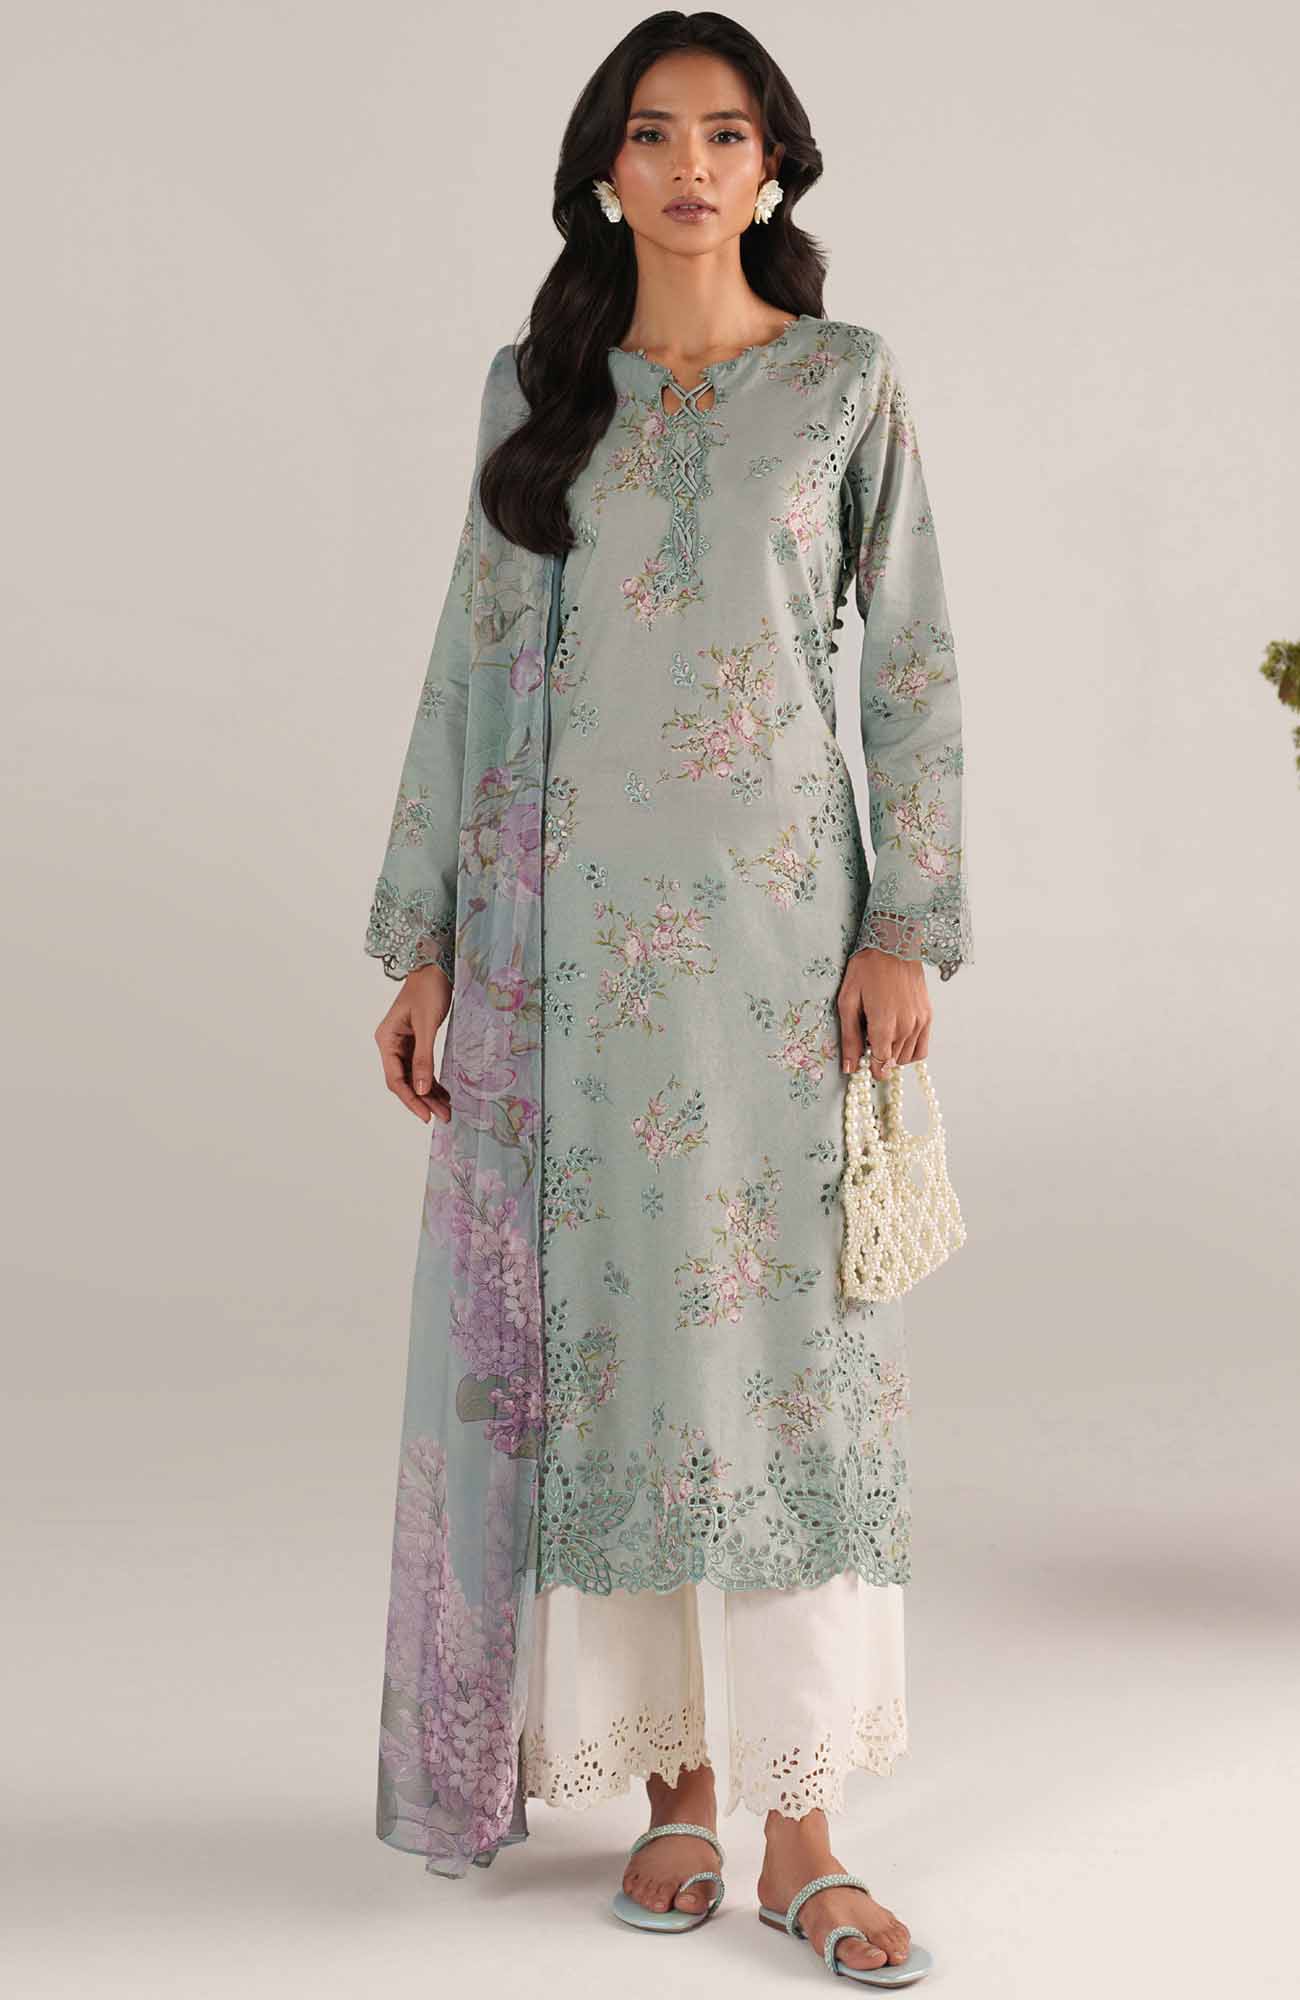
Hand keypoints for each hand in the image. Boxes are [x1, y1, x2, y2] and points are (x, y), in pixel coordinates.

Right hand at [374, 965, 452, 1121]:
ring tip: (446, 1110)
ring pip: (414, 1077)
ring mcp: (403, 1044)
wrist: (435, 967)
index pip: (396, 1079)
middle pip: (404, 1081)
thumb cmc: (428, 989)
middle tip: (443, 1117)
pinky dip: (432, 1081)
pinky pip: (422, 1068)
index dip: (411, 1099)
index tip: (426, 1116)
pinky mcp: (416, 1042)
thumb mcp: (426, 1025)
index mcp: (386, 1040)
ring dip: (429, 1093)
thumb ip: (424, 1058)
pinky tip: (444, 1093)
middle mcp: (391, 1044)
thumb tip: (422, 1090)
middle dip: (423, 1100)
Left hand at [837, 949, 931, 1079]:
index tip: (863, 1061)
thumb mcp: (848, 1001)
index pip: (880, 1064)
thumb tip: (850, 1068)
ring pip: (906, 1057)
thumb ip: (850, 1037)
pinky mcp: (928, 1017)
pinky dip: (909, 1051)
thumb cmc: (867, 969)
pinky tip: (897, 1038)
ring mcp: (920, 1023)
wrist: (895, 944)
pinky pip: (922, 1049)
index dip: (870, 1067)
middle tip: (868, 1038)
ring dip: (893, 1054)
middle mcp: (906, 1027)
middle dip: (879, 1057)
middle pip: (892, 1061)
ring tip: (881, 1033)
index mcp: (884, 1025)